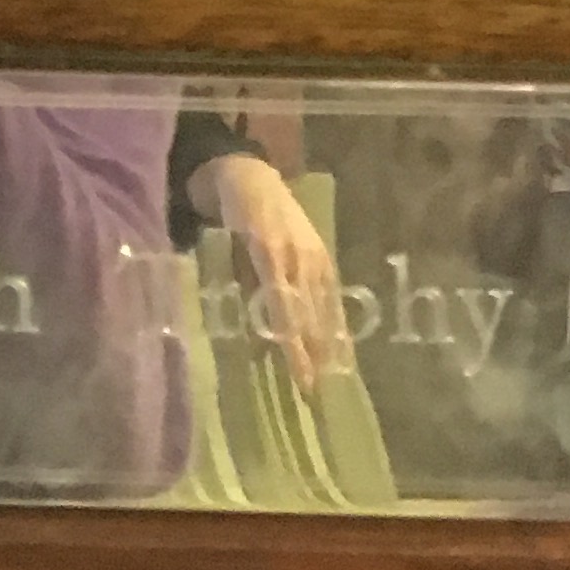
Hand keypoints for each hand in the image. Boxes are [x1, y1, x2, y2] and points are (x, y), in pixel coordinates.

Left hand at [196, 149, 348, 392]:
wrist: (251, 176)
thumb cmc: (230, 218)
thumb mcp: (226, 250)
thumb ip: (243, 289)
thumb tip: (256, 337)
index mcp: (267, 254)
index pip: (284, 311)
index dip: (294, 348)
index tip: (303, 380)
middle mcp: (295, 257)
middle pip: (307, 315)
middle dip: (312, 354)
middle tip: (316, 393)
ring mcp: (312, 255)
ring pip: (323, 307)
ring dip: (328, 343)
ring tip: (334, 378)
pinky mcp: (323, 255)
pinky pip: (331, 294)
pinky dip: (337, 321)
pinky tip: (343, 346)